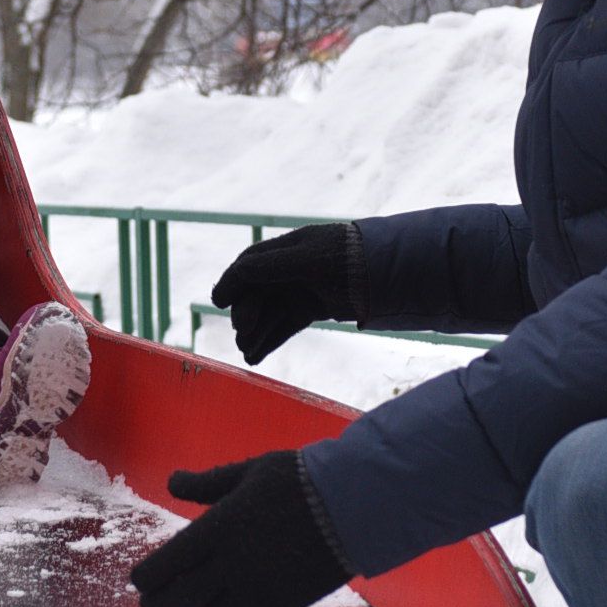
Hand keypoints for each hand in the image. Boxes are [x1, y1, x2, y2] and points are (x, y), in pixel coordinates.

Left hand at [130, 450, 354, 606]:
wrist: (352, 505)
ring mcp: (255, 590)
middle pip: (178, 598)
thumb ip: (207, 483)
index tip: (139, 579)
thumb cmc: (300, 480)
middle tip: (150, 606)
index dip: (146, 577)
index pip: (166, 564)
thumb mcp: (249, 471)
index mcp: (218, 528)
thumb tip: (172, 482)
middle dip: (156, 606)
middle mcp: (231, 564)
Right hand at [209, 222, 361, 363]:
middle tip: (242, 334)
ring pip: (271, 312)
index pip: (251, 264)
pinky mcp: (317, 308)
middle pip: (259, 292)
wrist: (388, 273)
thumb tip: (231, 280)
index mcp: (289, 248)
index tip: (218, 303)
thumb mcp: (305, 259)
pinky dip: (271, 340)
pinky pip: (286, 325)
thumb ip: (268, 267)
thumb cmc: (345, 258)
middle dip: (247, 313)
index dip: (232, 282)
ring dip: (256, 332)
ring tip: (246, 353)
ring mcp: (305, 289)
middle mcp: (293, 268)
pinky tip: (256, 357)